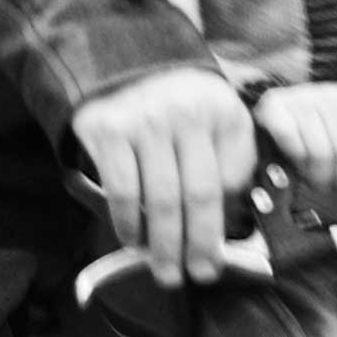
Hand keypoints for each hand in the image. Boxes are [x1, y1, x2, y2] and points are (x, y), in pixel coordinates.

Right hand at [71, 67, 255, 287]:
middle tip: (198, 276)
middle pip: (199, 195)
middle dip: (200, 244)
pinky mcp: (109, 130)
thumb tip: (228, 225)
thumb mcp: (215, 116)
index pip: (228, 180)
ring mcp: (145, 121)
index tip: (219, 256)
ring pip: (162, 200)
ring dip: (164, 245)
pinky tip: (133, 240)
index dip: (223, 224)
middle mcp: (186, 113)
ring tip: (166, 272)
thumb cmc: (177, 104)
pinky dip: (129, 223)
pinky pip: (123, 191)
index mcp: (221, 110)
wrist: (121, 61)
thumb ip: (228, 158)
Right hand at [253, 83, 336, 194]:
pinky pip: (291, 143)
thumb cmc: (324, 132)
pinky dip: (297, 162)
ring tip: (318, 180)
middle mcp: (326, 92)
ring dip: (318, 176)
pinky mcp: (274, 107)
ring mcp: (299, 98)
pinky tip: (299, 165)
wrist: (281, 118)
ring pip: (318, 152)